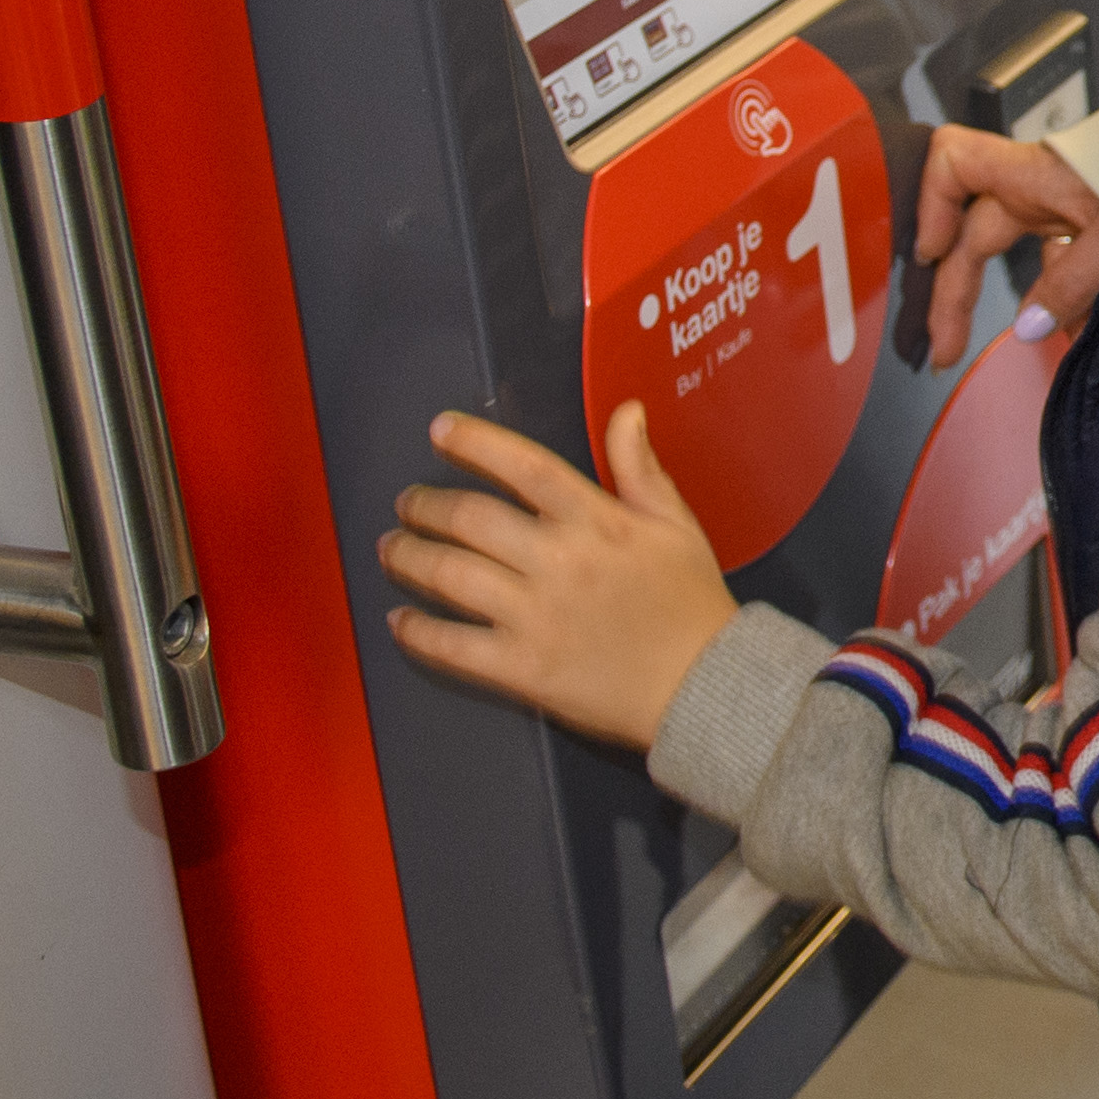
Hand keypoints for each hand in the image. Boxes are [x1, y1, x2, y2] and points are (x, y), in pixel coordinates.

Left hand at [379, 407, 737, 753]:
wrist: (705, 686)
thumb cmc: (690, 603)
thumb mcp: (676, 524)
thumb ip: (641, 468)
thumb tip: (625, 412)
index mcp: (597, 522)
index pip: (524, 467)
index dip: (475, 443)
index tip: (439, 430)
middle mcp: (559, 562)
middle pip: (471, 519)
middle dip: (426, 506)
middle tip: (408, 504)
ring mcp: (535, 617)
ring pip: (450, 575)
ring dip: (409, 557)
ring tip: (393, 549)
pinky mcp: (522, 668)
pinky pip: (452, 645)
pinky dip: (416, 630)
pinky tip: (400, 618)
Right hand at [912, 127, 1098, 372]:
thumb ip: (1071, 284)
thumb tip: (1026, 329)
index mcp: (1033, 174)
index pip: (952, 164)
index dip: (928, 208)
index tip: (927, 258)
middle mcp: (1038, 186)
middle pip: (973, 236)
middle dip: (954, 296)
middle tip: (946, 353)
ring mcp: (1063, 203)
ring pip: (1019, 257)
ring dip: (1023, 304)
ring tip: (1033, 349)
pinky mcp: (1092, 221)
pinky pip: (1062, 262)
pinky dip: (1065, 296)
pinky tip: (1082, 328)